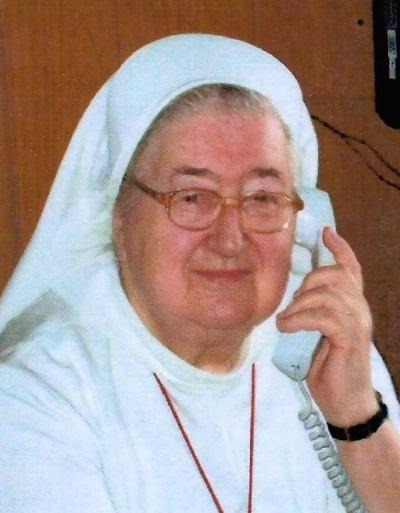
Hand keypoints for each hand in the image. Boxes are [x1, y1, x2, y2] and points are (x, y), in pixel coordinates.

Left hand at [276, 227, 377, 425]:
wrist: (345, 404)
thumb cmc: (330, 370)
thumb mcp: (319, 335)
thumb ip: (314, 313)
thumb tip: (295, 299)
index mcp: (352, 306)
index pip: (352, 269)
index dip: (340, 248)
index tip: (326, 231)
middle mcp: (360, 310)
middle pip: (337, 275)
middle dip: (309, 280)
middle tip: (293, 303)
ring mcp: (358, 323)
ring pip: (328, 294)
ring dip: (299, 305)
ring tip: (286, 321)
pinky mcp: (351, 339)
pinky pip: (324, 317)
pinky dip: (299, 319)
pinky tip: (288, 328)